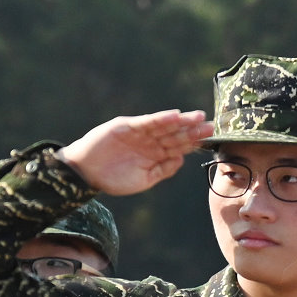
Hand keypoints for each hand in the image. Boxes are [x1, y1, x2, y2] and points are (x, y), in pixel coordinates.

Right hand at [58, 109, 213, 195]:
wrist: (86, 173)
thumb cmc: (113, 179)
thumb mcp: (143, 180)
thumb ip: (162, 171)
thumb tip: (182, 160)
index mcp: (155, 155)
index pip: (178, 147)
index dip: (193, 142)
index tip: (210, 139)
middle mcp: (150, 142)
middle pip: (175, 134)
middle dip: (192, 130)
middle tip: (210, 126)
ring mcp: (139, 133)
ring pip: (164, 127)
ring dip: (181, 122)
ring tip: (197, 117)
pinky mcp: (127, 126)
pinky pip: (147, 123)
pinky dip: (160, 119)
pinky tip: (174, 116)